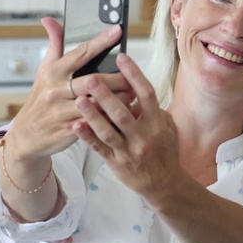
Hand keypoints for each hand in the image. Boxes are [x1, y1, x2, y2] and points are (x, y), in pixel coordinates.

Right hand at [6, 18, 133, 162]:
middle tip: (132, 77)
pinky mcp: (67, 131)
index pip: (80, 53)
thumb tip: (49, 19)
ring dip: (117, 100)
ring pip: (96, 103)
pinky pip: (93, 124)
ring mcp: (61, 112)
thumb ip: (54, 45)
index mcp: (53, 72)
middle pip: (93, 80)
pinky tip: (121, 116)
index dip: (100, 41)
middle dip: (117, 78)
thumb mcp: (44, 71)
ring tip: (132, 95)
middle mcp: (55, 90)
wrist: (26, 134)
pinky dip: (109, 120)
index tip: (117, 31)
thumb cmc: (41, 99)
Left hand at [72, 53, 184, 207]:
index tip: (122, 58)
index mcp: (156, 123)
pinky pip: (100, 148)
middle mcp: (143, 136)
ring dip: (92, 114)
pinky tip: (76, 125)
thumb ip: (151, 109)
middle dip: (106, 94)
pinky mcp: (116, 162)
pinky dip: (87, 137)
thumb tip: (136, 89)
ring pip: (108, 130)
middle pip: (123, 112)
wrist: (164, 184)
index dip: (134, 75)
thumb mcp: (165, 127)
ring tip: (79, 99)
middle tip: (90, 78)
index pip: (146, 94)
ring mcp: (129, 150)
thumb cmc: (164, 151)